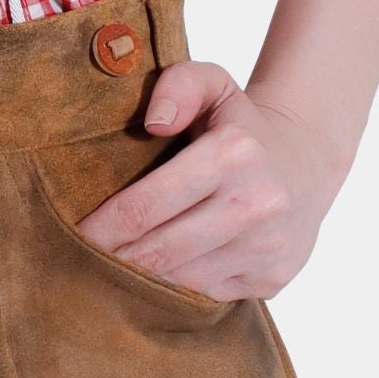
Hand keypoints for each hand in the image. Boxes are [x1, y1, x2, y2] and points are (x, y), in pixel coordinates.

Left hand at [74, 62, 352, 301]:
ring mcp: (268, 247)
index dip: (100, 227)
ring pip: (182, 280)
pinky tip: (153, 280)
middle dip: (112, 261)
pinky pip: (207, 295)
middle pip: (160, 251)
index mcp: (234, 154)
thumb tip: (152, 123)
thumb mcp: (212, 83)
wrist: (307, 161)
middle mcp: (257, 203)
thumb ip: (177, 84)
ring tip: (106, 276)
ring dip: (140, 282)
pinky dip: (176, 290)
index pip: (146, 206)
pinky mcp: (273, 277)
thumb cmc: (240, 124)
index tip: (71, 236)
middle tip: (75, 265)